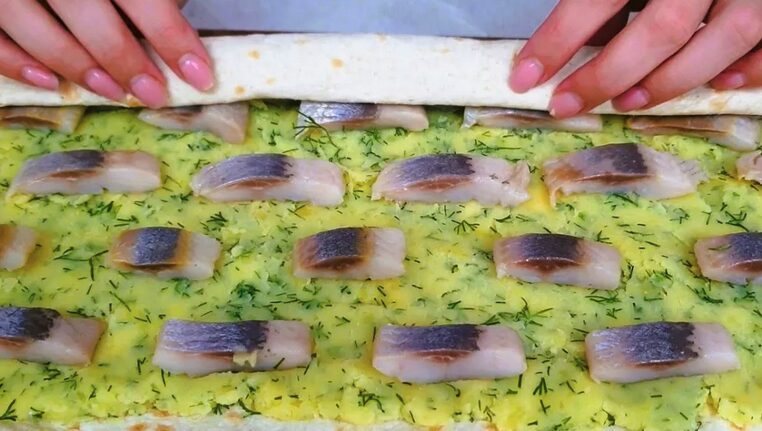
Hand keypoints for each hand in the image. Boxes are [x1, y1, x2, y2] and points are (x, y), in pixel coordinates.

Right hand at [0, 0, 212, 107]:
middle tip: (153, 94)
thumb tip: (182, 41)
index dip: (171, 35)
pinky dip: (16, 64)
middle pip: (85, 8)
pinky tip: (50, 84)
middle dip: (124, 58)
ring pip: (31, 23)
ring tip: (114, 93)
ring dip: (76, 65)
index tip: (199, 75)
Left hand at [509, 0, 761, 116]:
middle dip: (606, 75)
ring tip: (628, 101)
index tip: (525, 75)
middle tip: (565, 104)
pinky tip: (722, 83)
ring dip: (672, 81)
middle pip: (662, 28)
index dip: (558, 39)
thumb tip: (585, 34)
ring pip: (726, 39)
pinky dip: (753, 68)